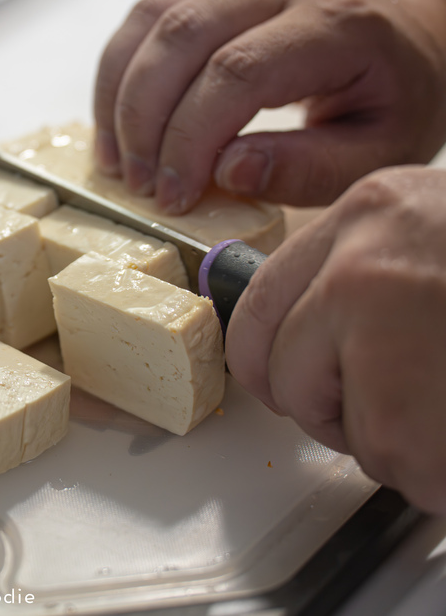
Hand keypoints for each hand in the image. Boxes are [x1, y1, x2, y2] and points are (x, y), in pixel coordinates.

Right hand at [93, 0, 445, 213]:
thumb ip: (310, 168)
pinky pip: (147, 18)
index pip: (235, 72)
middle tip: (140, 185)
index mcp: (335, 25)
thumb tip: (228, 172)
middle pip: (180, 37)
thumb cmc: (399, 97)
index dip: (189, 139)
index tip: (174, 196)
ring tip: (118, 161)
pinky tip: (118, 123)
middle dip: (143, 121)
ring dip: (121, 96)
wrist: (415, 31)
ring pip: (152, 21)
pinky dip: (120, 73)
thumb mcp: (382, 151)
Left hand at [227, 166, 445, 513]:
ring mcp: (389, 335)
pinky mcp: (414, 412)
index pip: (256, 303)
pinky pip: (402, 467)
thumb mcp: (438, 238)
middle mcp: (363, 266)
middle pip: (283, 373)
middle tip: (399, 406)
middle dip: (331, 408)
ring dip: (404, 442)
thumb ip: (369, 274)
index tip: (282, 377)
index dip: (270, 357)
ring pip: (345, 429)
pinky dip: (440, 471)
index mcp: (369, 213)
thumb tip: (305, 333)